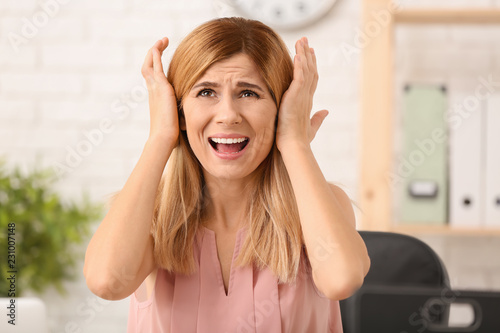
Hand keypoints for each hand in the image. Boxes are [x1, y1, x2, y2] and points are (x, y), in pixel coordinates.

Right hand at [141, 37, 178, 144]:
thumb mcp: (176, 116)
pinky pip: (155, 66)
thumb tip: (189, 113)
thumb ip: (179, 109)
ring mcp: (155, 88)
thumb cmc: (170, 133)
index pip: (153, 76)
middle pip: (148, 66)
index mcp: (156, 96)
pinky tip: (159, 46)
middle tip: (162, 42)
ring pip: (150, 63)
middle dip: (154, 53)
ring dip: (155, 50)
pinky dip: (155, 55)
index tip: (162, 57)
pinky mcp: (160, 87)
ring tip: (163, 40)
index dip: (156, 65)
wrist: (164, 137)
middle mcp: (152, 90)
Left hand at [275, 37, 327, 151]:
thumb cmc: (300, 139)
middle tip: (306, 41)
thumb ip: (317, 118)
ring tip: (301, 41)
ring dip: (303, 55)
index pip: (311, 79)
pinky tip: (298, 55)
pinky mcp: (295, 98)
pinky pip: (299, 78)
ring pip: (305, 71)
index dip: (312, 65)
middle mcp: (307, 96)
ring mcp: (302, 96)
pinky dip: (299, 66)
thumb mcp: (310, 126)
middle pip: (310, 71)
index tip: (310, 53)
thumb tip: (325, 111)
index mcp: (308, 101)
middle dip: (308, 55)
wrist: (295, 146)